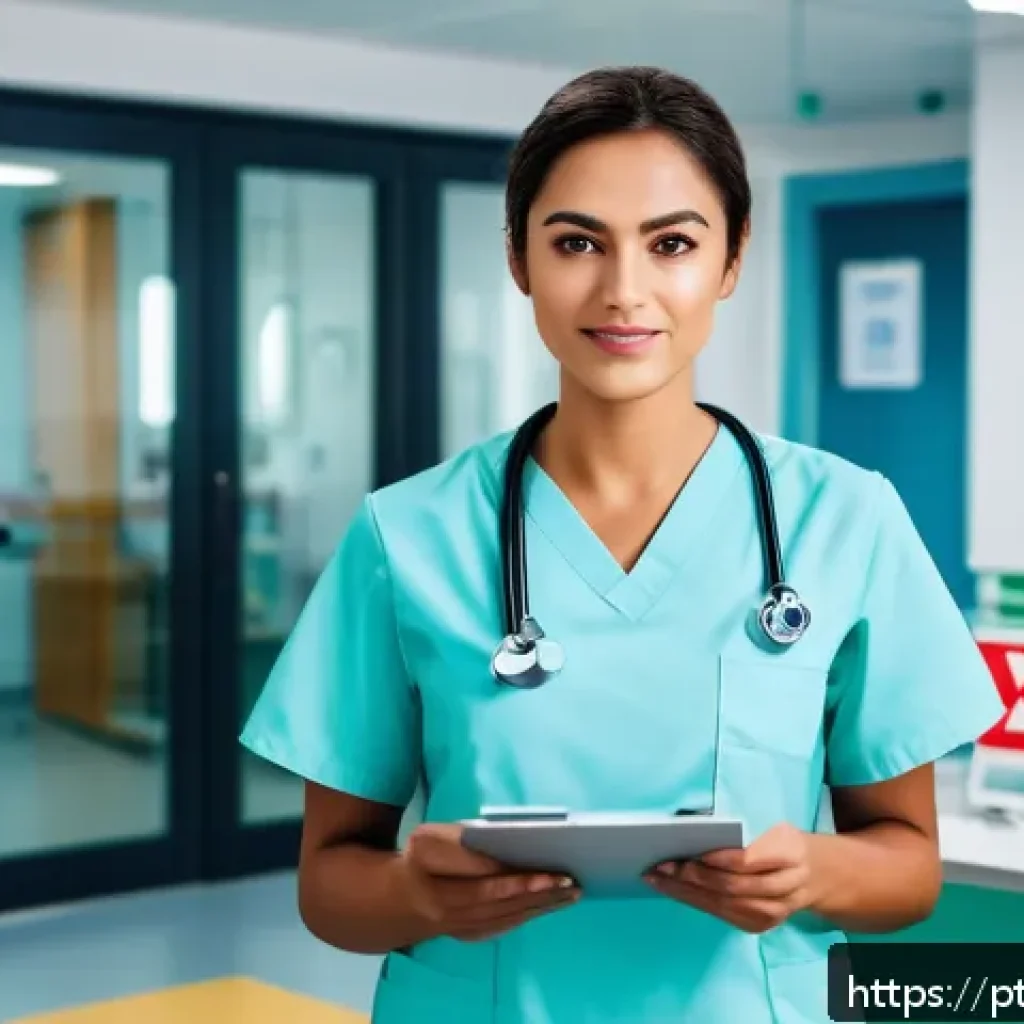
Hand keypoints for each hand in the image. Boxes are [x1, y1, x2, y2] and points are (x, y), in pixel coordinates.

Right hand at [399, 823, 579, 942]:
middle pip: (501, 902)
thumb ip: (462, 838)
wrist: (400, 899)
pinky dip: (530, 914)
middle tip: (571, 882)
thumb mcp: (429, 837)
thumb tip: (503, 839)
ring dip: (542, 906)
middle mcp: (448, 909)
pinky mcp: (472, 935)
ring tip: (572, 892)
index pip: (481, 883)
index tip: (546, 875)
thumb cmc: (420, 857)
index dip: (515, 881)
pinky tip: (552, 905)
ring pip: (507, 917)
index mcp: (436, 881)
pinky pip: (505, 925)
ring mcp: (461, 927)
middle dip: (538, 893)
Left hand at [645, 823, 815, 932]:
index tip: (687, 853)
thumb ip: (745, 836)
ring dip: (686, 893)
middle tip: (662, 866)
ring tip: (658, 880)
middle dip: (693, 878)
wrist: (815, 876)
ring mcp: (772, 913)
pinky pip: (722, 915)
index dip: (716, 860)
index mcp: (788, 855)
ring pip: (723, 905)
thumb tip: (696, 831)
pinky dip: (695, 902)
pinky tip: (674, 891)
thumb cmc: (784, 844)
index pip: (747, 862)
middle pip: (732, 887)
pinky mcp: (759, 925)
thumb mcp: (774, 829)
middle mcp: (784, 889)